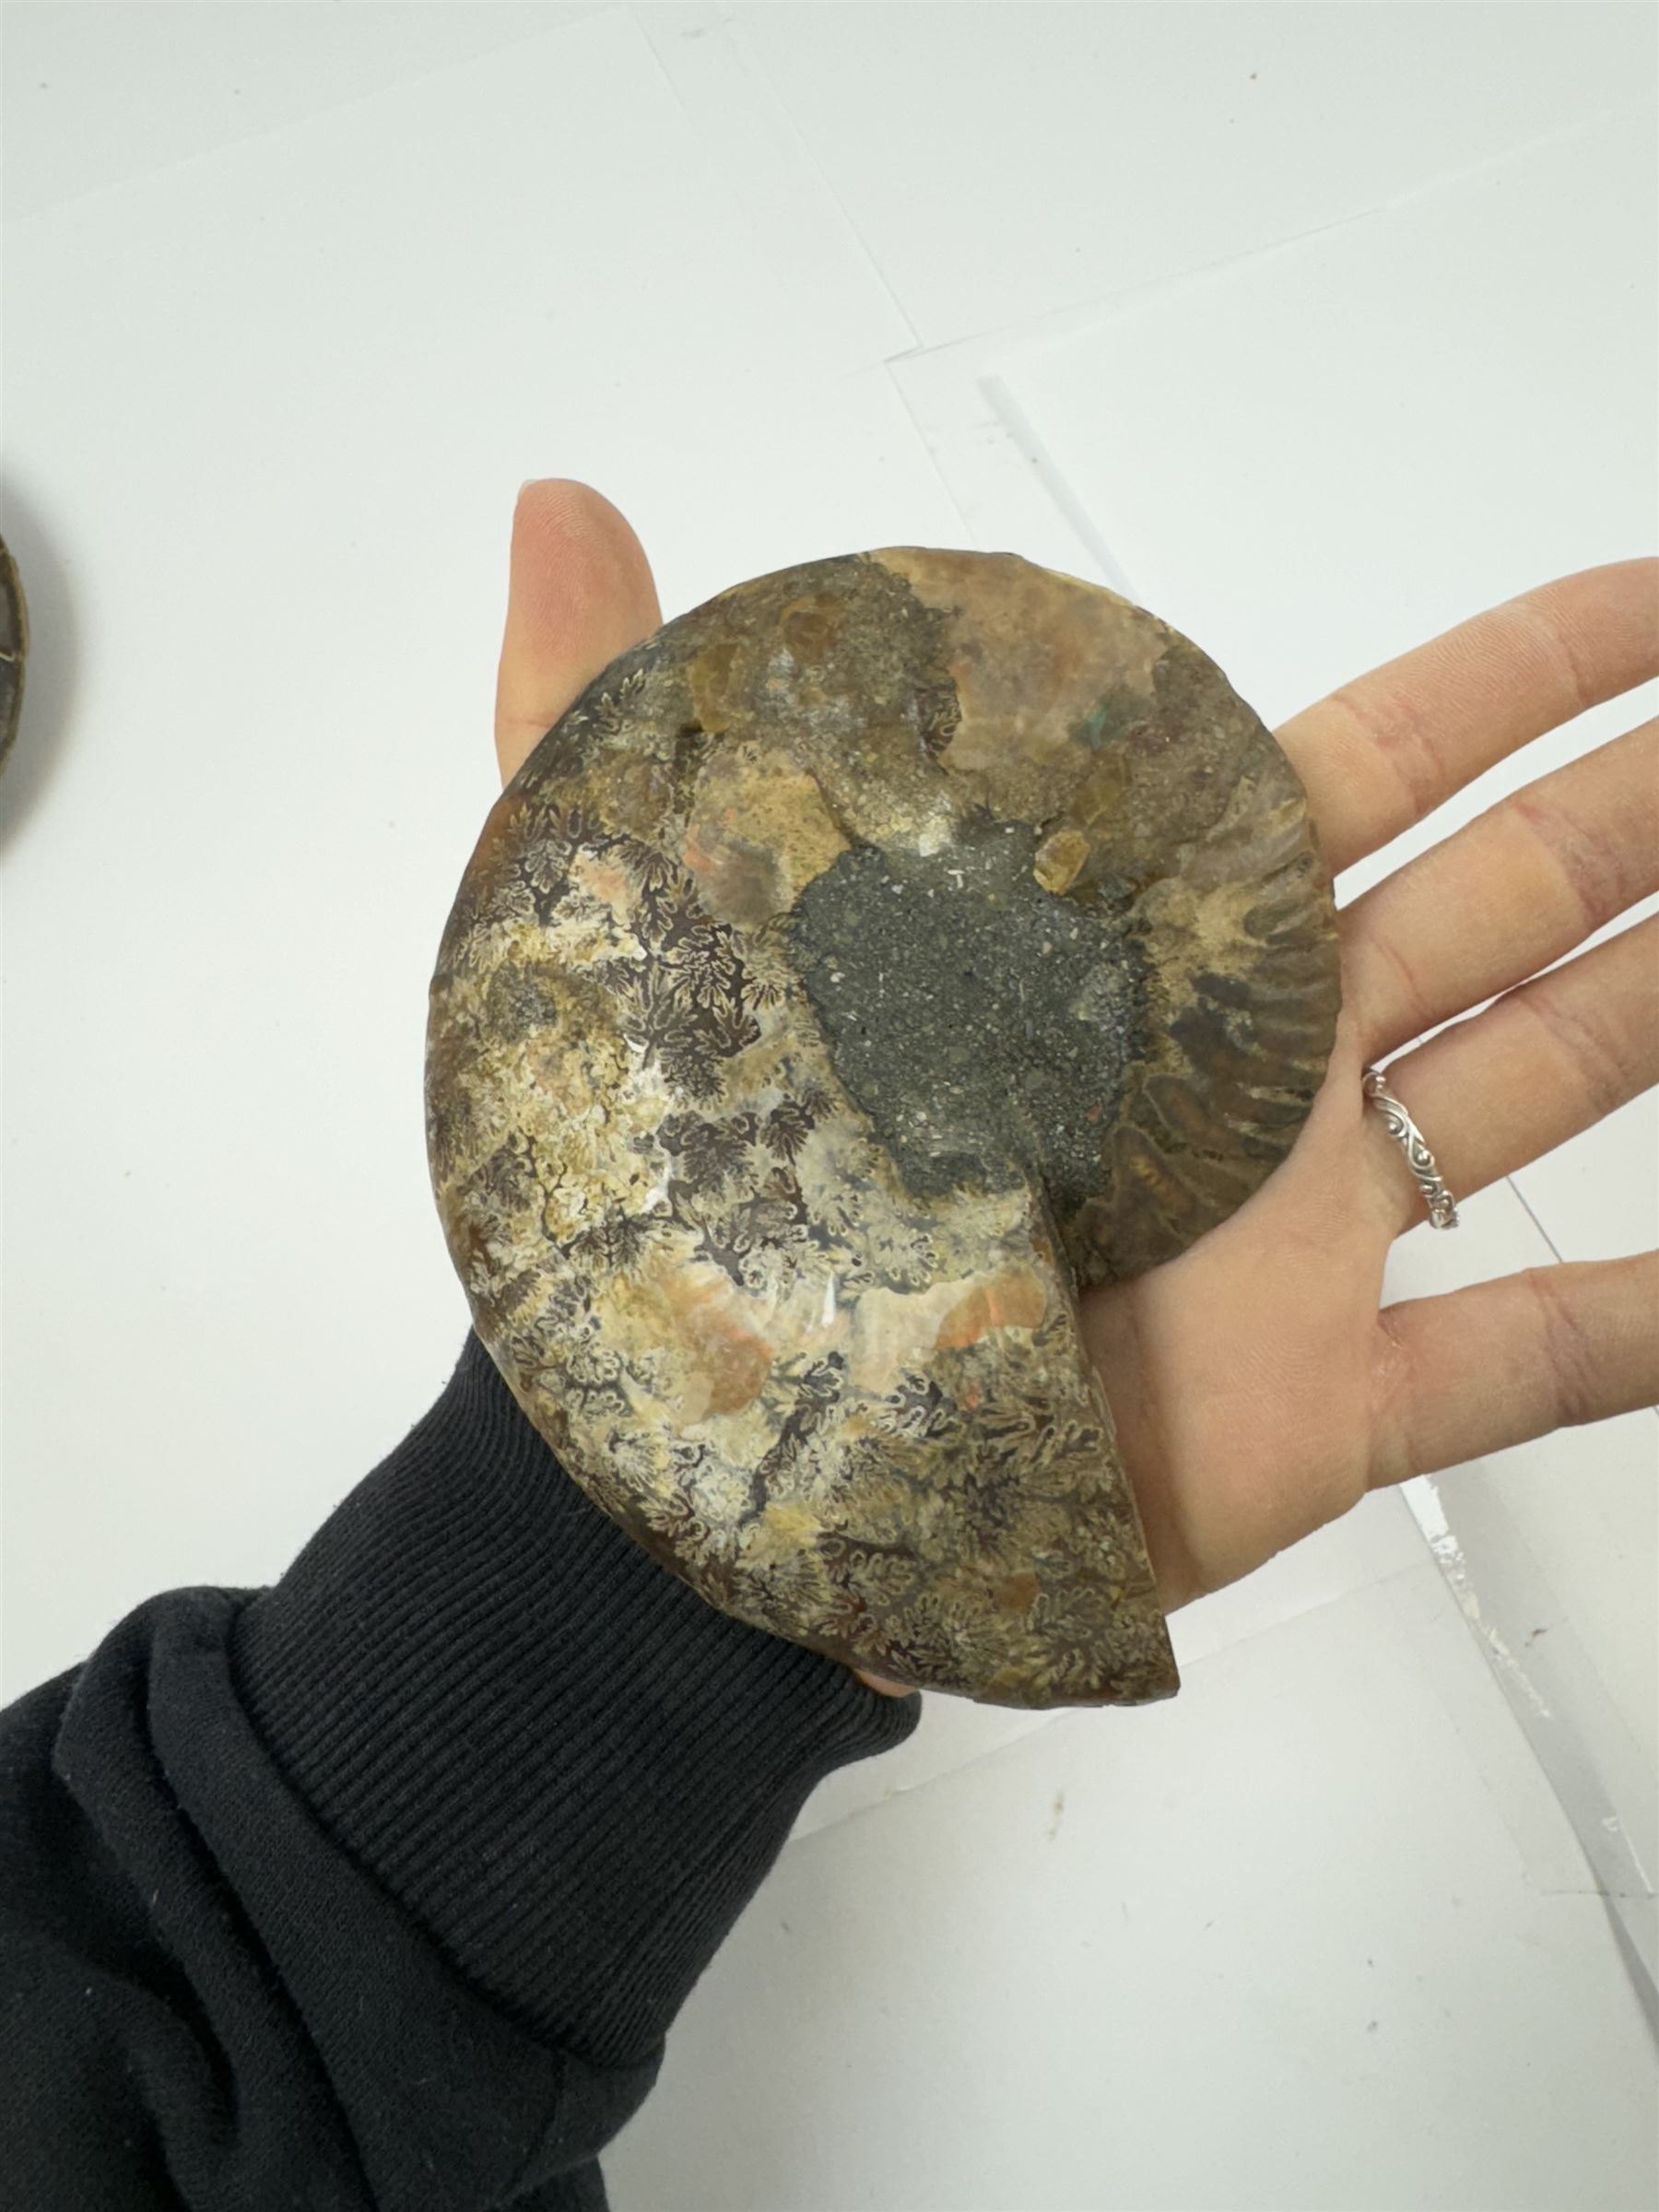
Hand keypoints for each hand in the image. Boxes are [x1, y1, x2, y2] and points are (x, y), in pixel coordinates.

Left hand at [493, 481, 1657, 1693]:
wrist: (716, 1470)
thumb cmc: (690, 1201)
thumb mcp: (647, 928)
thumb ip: (612, 708)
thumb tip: (560, 498)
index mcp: (1131, 942)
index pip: (1371, 761)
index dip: (1518, 671)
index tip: (1642, 603)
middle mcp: (1241, 1068)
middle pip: (1502, 898)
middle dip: (1635, 806)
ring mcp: (1296, 1239)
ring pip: (1540, 1086)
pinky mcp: (1317, 1411)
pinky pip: (1525, 1359)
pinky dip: (1634, 1322)